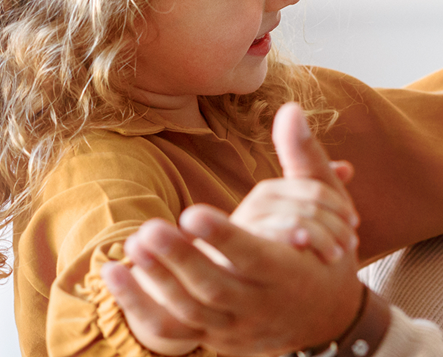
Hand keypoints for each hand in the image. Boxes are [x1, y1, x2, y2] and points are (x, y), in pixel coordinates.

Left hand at [101, 103, 368, 355]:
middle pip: (216, 288)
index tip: (192, 212)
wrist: (326, 319)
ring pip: (191, 313)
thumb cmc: (326, 255)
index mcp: (289, 271)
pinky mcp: (212, 336)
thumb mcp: (328, 209)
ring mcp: (234, 325)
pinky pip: (172, 331)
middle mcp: (261, 304)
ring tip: (132, 243)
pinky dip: (139, 307)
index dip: (224, 238)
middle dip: (181, 261)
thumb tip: (291, 108)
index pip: (255, 258)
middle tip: (148, 229)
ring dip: (157, 282)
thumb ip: (304, 159)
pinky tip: (113, 273)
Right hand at [229, 102, 360, 262]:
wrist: (244, 286)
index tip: (354, 222)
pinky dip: (297, 242)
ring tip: (336, 255)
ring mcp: (248, 223)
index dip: (339, 205)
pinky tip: (309, 252)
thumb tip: (346, 168)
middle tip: (350, 243)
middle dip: (336, 225)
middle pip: (309, 205)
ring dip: (324, 238)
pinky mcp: (242, 246)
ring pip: (297, 221)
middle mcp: (258, 201)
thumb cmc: (279, 249)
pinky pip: (276, 239)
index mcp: (273, 190)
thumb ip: (321, 193)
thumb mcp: (303, 219)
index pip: (315, 188)